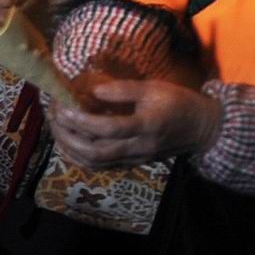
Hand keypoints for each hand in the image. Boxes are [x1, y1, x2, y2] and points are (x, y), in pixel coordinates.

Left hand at [46, 75, 219, 167]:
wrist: (201, 128)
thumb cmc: (178, 103)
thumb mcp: (155, 88)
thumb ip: (124, 89)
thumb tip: (93, 90)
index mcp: (148, 126)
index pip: (110, 129)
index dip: (83, 120)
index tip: (63, 108)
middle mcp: (139, 147)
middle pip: (96, 151)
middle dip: (69, 136)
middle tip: (53, 117)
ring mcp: (135, 159)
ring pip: (95, 163)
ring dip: (69, 148)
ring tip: (55, 129)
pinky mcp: (131, 164)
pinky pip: (100, 167)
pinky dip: (79, 157)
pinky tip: (67, 143)